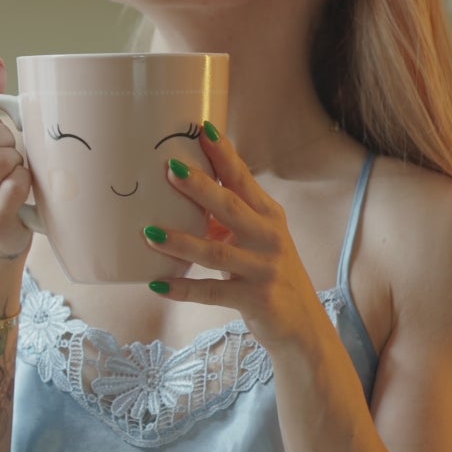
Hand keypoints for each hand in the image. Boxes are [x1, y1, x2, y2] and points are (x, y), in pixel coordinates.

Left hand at [143, 126, 326, 352]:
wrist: (302, 322)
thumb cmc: (270, 273)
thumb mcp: (257, 239)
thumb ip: (228, 218)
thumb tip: (185, 191)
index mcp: (268, 215)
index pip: (242, 178)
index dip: (223, 154)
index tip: (202, 129)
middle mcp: (269, 238)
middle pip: (230, 207)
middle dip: (199, 188)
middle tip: (169, 169)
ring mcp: (263, 269)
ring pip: (216, 252)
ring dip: (181, 242)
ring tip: (149, 232)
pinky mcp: (254, 299)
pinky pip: (212, 293)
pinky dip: (184, 289)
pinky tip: (158, 285)